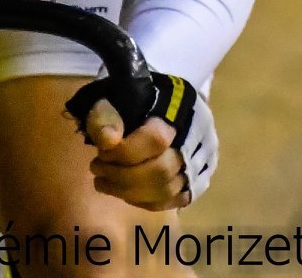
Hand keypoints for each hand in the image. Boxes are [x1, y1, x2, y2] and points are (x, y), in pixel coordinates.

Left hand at [68, 73, 218, 211]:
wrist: (162, 103)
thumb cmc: (135, 101)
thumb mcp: (113, 100)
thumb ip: (107, 117)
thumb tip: (108, 141)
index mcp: (178, 107)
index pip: (156, 139)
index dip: (124, 152)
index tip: (101, 153)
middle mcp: (199, 136)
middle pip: (162, 170)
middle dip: (122, 176)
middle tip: (97, 169)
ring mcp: (203, 161)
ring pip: (167, 190)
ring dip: (129, 192)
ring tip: (104, 182)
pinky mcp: (199, 180)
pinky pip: (173, 201)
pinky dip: (146, 201)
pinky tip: (125, 192)